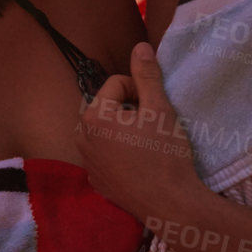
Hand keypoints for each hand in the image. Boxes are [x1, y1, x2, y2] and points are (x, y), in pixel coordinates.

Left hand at [75, 42, 201, 224]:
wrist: (170, 204)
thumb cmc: (165, 154)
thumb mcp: (160, 109)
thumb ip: (147, 74)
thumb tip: (140, 46)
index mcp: (93, 116)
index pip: (116, 84)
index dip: (140, 92)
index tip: (156, 110)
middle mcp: (81, 138)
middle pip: (108, 106)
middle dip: (129, 110)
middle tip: (152, 127)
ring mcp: (87, 162)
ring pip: (107, 130)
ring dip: (125, 130)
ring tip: (147, 145)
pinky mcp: (96, 181)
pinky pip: (106, 154)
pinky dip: (120, 153)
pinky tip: (140, 164)